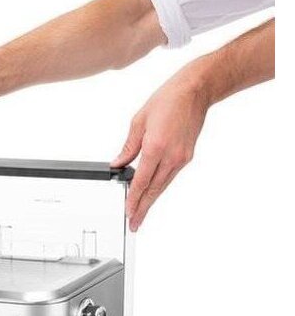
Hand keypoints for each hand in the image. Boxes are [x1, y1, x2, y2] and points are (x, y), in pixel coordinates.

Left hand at [112, 64, 209, 230]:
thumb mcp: (139, 121)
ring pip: (162, 187)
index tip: (128, 212)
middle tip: (134, 224)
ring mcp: (181, 159)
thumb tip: (118, 163)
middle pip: (153, 191)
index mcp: (156, 147)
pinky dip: (159, 187)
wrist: (196, 91)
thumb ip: (128, 147)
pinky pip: (169, 177)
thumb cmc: (168, 100)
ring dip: (151, 202)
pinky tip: (152, 193)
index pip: (141, 181)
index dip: (133, 199)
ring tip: (141, 214)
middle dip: (142, 209)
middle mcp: (171, 157)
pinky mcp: (186, 158)